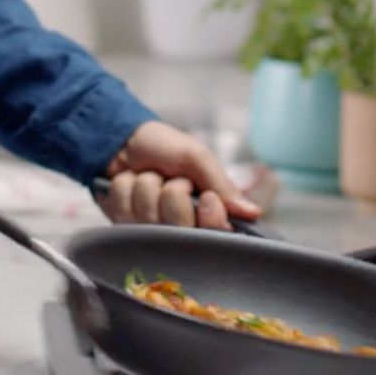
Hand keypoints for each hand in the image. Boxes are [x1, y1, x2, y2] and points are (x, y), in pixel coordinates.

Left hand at [98, 120, 260, 228]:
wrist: (124, 139)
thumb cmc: (165, 147)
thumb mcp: (197, 157)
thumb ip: (222, 184)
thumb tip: (253, 213)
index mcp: (206, 214)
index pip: (218, 235)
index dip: (211, 218)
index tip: (207, 198)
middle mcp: (181, 229)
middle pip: (180, 227)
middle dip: (172, 193)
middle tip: (171, 179)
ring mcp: (151, 232)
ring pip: (148, 218)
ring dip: (145, 186)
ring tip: (148, 176)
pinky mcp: (125, 228)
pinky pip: (123, 211)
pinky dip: (124, 189)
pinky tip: (129, 182)